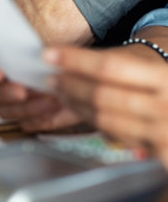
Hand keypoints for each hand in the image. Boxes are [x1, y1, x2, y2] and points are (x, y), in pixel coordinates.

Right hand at [0, 59, 81, 131]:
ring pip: (6, 112)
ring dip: (26, 107)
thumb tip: (38, 54)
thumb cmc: (64, 63)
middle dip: (6, 94)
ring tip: (48, 99)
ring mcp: (16, 105)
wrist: (83, 79)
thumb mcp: (53, 50)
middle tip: (22, 91)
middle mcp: (6, 87)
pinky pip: (26, 125)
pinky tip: (53, 110)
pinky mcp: (31, 120)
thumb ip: (40, 53)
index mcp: (5, 66)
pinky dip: (39, 119)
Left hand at [45, 46, 167, 166]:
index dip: (75, 60)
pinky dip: (91, 120)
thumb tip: (64, 58)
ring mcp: (162, 132)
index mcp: (164, 77)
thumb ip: (109, 62)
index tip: (49, 54)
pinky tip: (80, 109)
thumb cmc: (158, 75)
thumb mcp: (144, 62)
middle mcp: (166, 105)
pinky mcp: (158, 153)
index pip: (109, 66)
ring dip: (75, 104)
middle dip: (70, 85)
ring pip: (103, 118)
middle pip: (102, 95)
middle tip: (52, 78)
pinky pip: (113, 136)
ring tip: (61, 93)